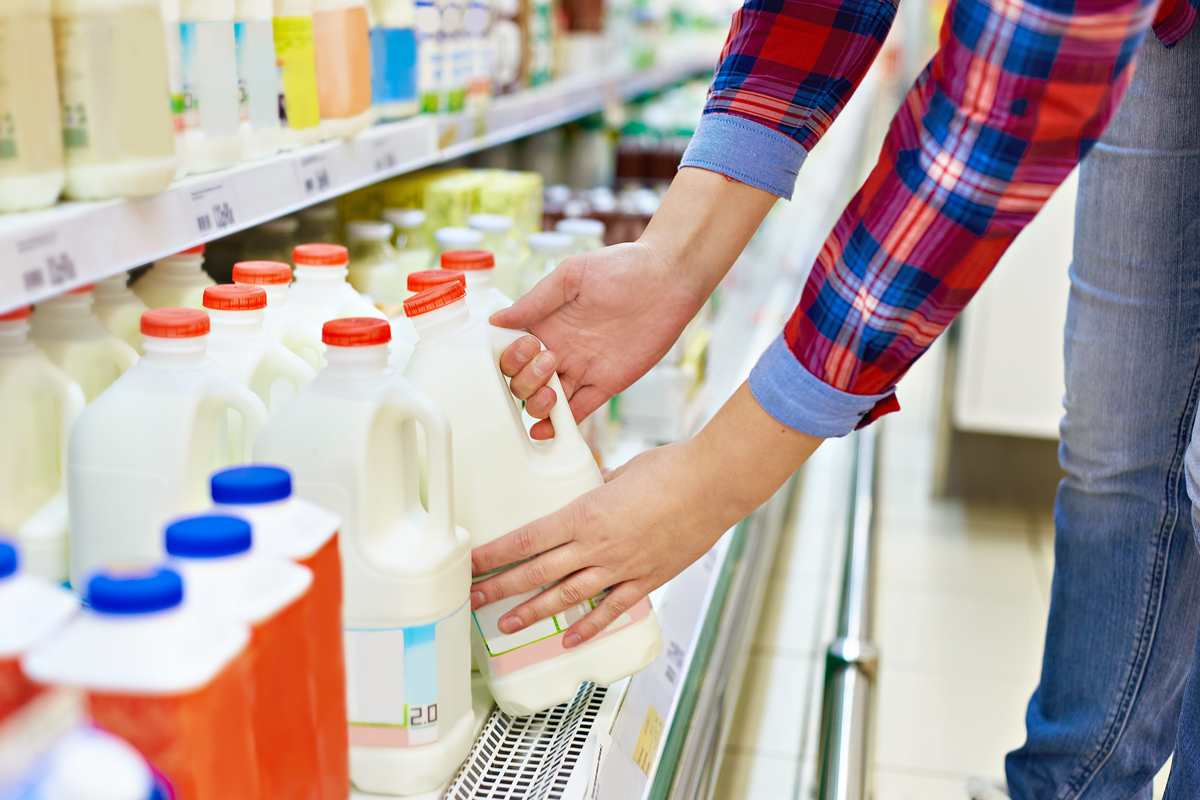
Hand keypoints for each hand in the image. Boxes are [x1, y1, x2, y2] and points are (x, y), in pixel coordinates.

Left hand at [469, 383, 822, 645]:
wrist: (713, 485)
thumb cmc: (671, 470)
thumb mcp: (621, 471)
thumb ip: (598, 484)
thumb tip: (589, 484)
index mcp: (584, 515)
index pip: (526, 539)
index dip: (494, 555)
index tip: (472, 563)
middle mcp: (596, 546)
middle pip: (536, 572)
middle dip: (500, 587)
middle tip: (473, 598)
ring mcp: (620, 567)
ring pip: (566, 596)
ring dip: (533, 612)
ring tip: (507, 623)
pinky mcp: (645, 580)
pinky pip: (610, 609)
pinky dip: (589, 626)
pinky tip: (570, 639)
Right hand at [493, 168, 779, 438]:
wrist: (668, 278)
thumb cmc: (622, 267)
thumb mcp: (571, 276)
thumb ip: (535, 301)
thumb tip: (496, 320)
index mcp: (546, 324)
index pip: (512, 352)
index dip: (511, 357)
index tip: (526, 345)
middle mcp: (559, 349)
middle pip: (524, 382)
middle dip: (526, 379)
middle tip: (548, 359)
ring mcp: (581, 370)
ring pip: (546, 400)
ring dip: (539, 403)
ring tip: (552, 390)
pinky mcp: (606, 385)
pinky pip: (578, 411)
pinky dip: (560, 425)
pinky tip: (546, 429)